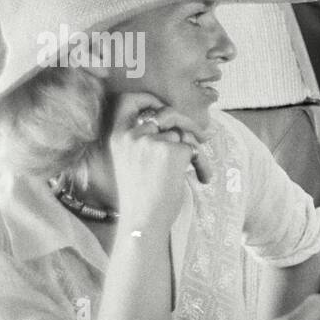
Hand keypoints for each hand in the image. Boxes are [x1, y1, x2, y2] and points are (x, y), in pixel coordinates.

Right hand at [109, 93, 211, 229]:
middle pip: (167, 113)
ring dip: (196, 150)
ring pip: (184, 133)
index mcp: (117, 136)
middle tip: (203, 136)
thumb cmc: (140, 197)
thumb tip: (183, 126)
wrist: (143, 221)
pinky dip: (203, 164)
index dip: (148, 98)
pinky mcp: (173, 151)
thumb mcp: (131, 161)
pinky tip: (202, 178)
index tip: (162, 106)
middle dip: (188, 122)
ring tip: (198, 171)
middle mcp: (133, 135)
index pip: (127, 100)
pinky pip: (195, 149)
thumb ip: (146, 140)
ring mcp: (152, 141)